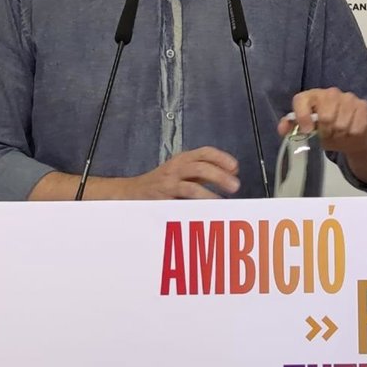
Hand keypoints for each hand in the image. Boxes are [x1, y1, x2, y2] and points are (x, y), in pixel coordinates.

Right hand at [122, 147, 239, 199]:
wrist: (131, 192)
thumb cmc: (162, 183)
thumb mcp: (182, 171)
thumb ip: (204, 171)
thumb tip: (233, 171)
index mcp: (183, 159)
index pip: (205, 152)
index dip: (221, 158)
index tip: (235, 168)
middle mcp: (175, 168)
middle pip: (201, 167)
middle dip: (220, 176)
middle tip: (235, 186)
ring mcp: (168, 184)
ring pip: (191, 187)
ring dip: (209, 195)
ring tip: (222, 202)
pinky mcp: (162, 200)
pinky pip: (179, 204)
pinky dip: (193, 209)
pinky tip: (203, 213)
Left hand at [277, 87, 366, 156]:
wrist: (354, 135)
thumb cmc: (327, 131)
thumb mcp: (308, 131)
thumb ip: (293, 128)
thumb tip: (282, 128)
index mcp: (312, 96)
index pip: (302, 100)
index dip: (303, 116)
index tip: (307, 131)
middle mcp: (330, 92)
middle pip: (325, 116)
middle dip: (326, 131)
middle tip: (327, 134)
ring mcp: (348, 97)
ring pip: (341, 124)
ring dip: (339, 135)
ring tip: (339, 134)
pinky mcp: (363, 106)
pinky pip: (355, 127)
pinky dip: (352, 135)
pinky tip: (351, 132)